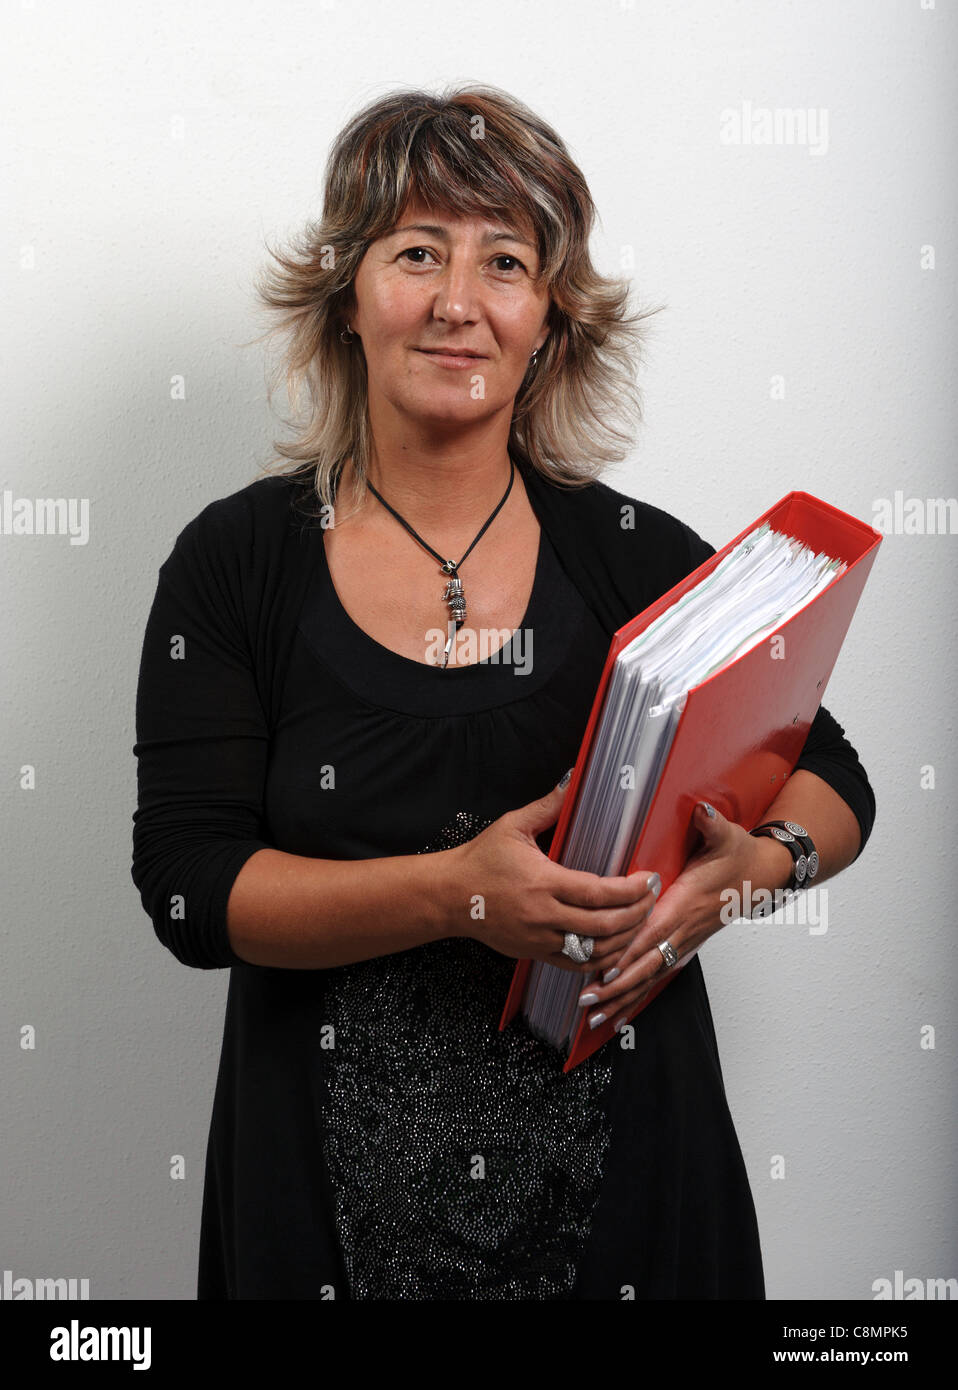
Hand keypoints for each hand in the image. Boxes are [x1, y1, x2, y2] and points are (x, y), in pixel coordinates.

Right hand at [445, 778, 658, 973]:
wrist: (449, 896)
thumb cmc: (480, 860)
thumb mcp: (512, 826)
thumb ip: (548, 806)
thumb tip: (573, 780)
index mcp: (542, 883)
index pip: (598, 893)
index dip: (631, 890)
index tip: (650, 880)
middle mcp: (543, 916)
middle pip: (604, 926)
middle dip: (637, 914)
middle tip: (654, 899)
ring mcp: (539, 940)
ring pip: (594, 951)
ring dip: (624, 939)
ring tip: (641, 921)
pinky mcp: (534, 953)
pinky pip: (576, 964)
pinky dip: (601, 959)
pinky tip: (616, 945)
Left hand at [574, 801, 768, 1030]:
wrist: (760, 876)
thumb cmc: (737, 855)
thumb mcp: (726, 835)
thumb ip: (711, 824)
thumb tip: (703, 811)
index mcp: (685, 904)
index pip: (652, 932)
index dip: (629, 951)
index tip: (605, 968)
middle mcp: (683, 930)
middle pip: (646, 964)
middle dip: (616, 986)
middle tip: (587, 1001)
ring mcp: (683, 943)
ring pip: (649, 978)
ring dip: (622, 999)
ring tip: (594, 1019)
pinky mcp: (682, 948)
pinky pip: (656, 978)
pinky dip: (636, 999)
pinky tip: (618, 1016)